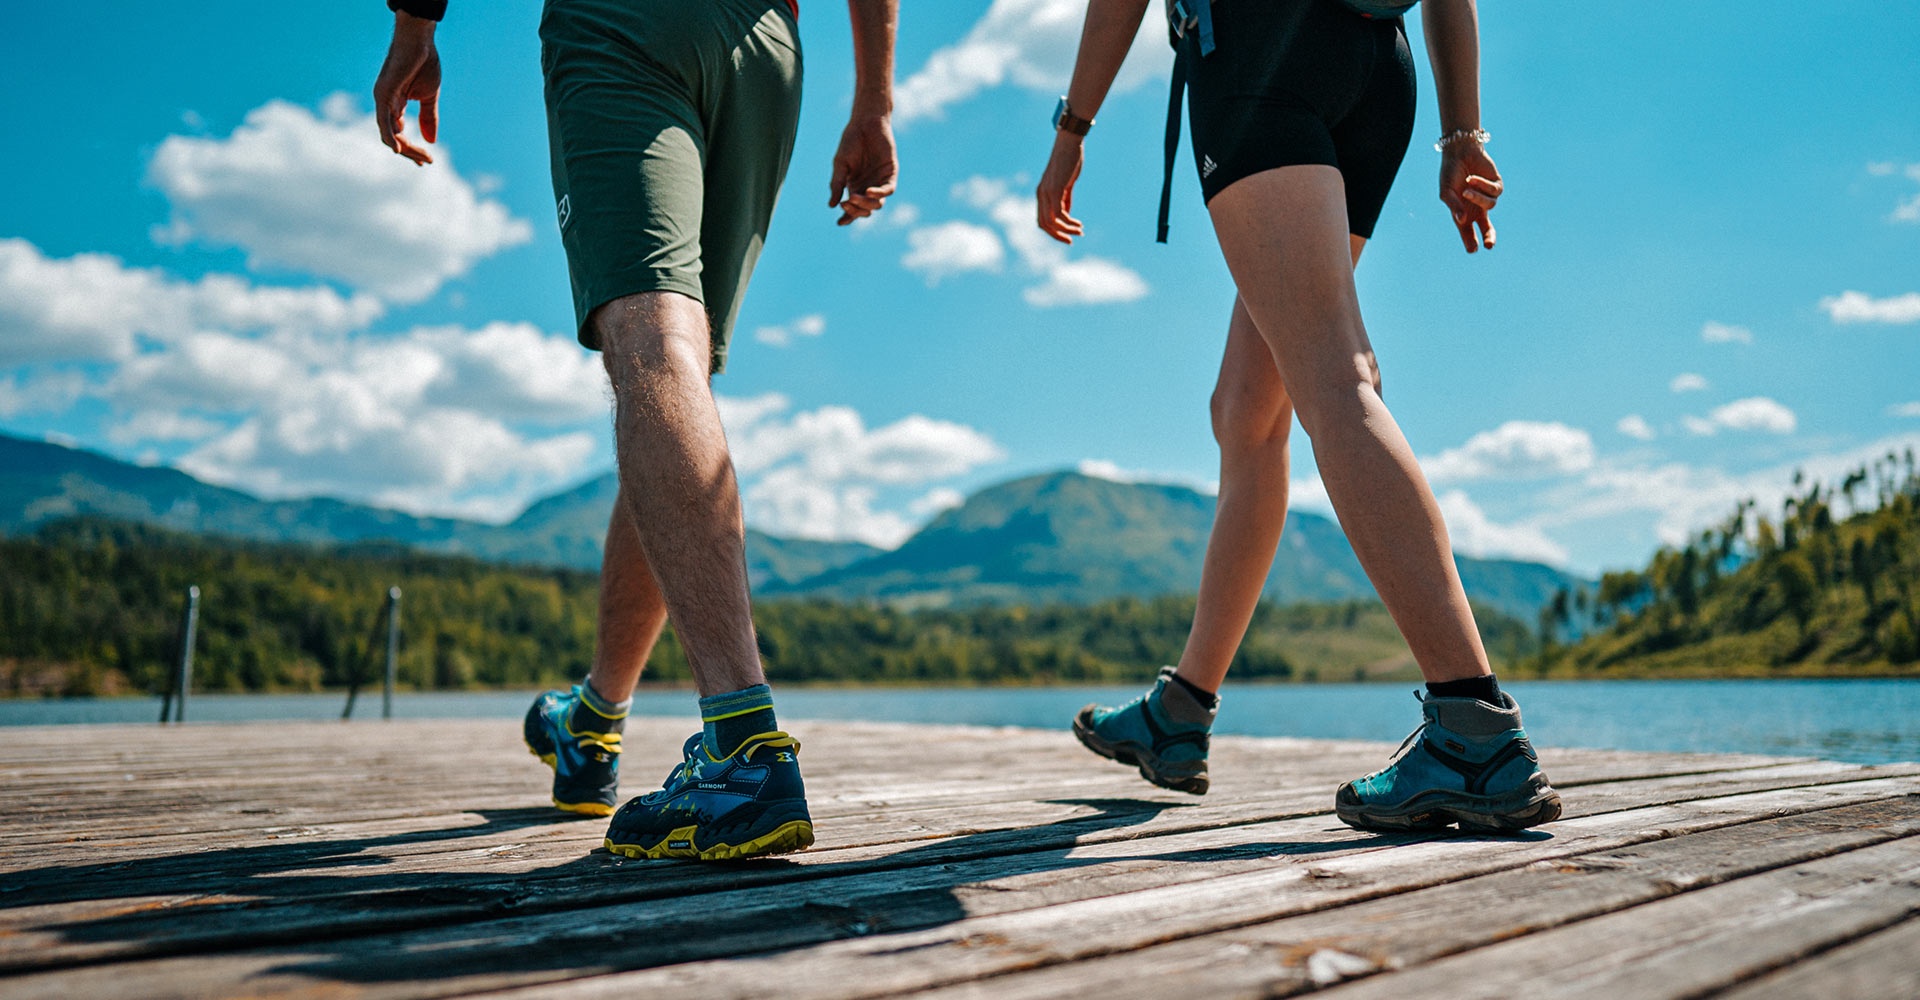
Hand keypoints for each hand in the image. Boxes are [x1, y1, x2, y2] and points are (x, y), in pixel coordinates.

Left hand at [373, 13, 440, 165]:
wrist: (419, 42)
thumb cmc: (424, 64)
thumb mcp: (429, 97)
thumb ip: (428, 118)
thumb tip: (432, 141)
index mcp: (395, 105)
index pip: (399, 134)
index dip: (412, 150)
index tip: (427, 161)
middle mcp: (385, 104)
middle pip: (393, 138)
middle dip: (411, 152)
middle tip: (427, 161)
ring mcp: (382, 99)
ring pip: (389, 134)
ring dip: (406, 149)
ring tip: (422, 157)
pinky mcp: (383, 94)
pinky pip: (383, 120)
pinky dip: (390, 136)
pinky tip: (399, 150)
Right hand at [829, 113, 897, 225]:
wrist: (865, 123)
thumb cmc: (851, 142)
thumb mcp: (840, 165)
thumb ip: (837, 184)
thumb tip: (831, 206)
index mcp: (854, 186)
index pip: (852, 208)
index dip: (848, 217)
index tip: (840, 222)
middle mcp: (867, 186)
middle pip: (865, 209)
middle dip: (855, 210)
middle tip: (847, 202)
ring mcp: (880, 181)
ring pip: (877, 204)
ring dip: (866, 204)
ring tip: (856, 197)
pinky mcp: (890, 173)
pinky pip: (888, 189)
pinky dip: (879, 194)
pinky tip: (869, 191)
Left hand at [1035, 131, 1084, 244]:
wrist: (1069, 144)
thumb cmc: (1069, 160)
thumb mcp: (1066, 183)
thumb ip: (1065, 198)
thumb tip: (1067, 213)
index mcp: (1042, 193)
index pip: (1041, 220)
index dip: (1053, 231)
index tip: (1068, 236)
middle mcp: (1041, 194)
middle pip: (1043, 225)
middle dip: (1057, 235)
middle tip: (1072, 240)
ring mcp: (1046, 192)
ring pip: (1051, 222)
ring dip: (1066, 230)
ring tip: (1079, 231)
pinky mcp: (1054, 190)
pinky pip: (1059, 213)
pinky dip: (1068, 222)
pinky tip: (1078, 223)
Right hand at [1439, 142, 1500, 251]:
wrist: (1461, 152)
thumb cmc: (1450, 173)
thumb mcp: (1446, 192)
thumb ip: (1453, 206)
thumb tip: (1462, 220)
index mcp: (1463, 212)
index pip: (1467, 231)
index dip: (1470, 241)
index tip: (1473, 250)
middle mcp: (1477, 207)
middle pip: (1487, 227)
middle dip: (1489, 236)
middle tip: (1489, 245)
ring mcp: (1487, 197)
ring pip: (1490, 205)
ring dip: (1478, 198)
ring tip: (1467, 188)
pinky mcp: (1496, 185)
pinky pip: (1494, 191)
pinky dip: (1483, 186)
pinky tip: (1473, 179)